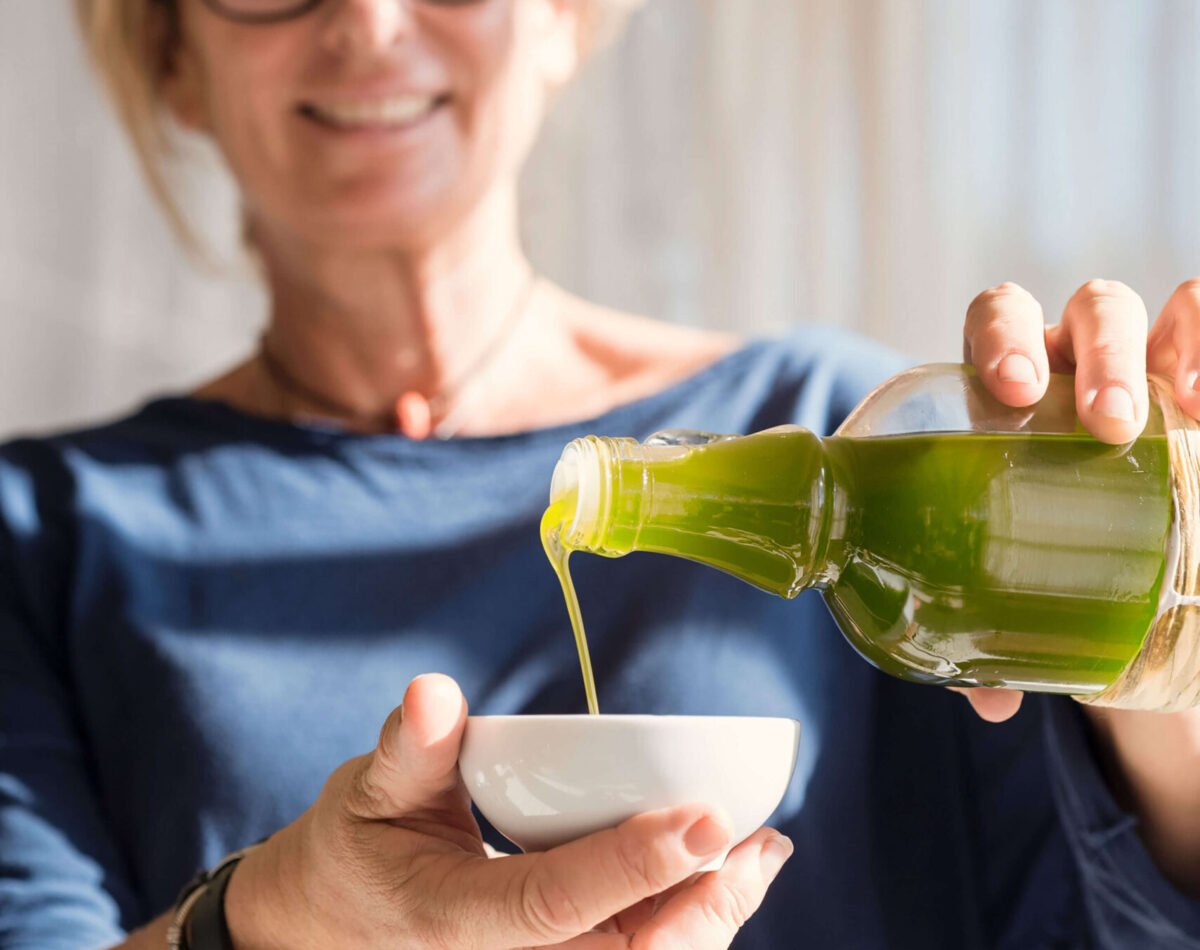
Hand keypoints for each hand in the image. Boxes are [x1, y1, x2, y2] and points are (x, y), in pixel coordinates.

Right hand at [223, 673, 792, 948]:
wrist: (345, 923)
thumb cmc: (364, 850)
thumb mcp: (370, 795)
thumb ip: (409, 748)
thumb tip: (434, 691)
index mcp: (455, 920)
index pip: (550, 904)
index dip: (629, 866)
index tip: (703, 820)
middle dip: (701, 909)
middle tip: (756, 843)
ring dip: (710, 914)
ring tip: (761, 854)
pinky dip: (689, 918)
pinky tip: (726, 874)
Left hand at [959, 279, 1199, 722]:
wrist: (1114, 563)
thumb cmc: (1041, 557)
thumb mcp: (1014, 581)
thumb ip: (992, 629)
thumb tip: (992, 699)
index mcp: (1006, 390)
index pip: (995, 325)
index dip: (999, 340)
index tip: (1006, 393)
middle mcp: (1075, 364)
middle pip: (1082, 310)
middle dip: (1096, 351)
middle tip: (1104, 425)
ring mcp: (1149, 371)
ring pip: (1156, 314)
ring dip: (1168, 345)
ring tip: (1175, 414)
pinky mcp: (1197, 392)